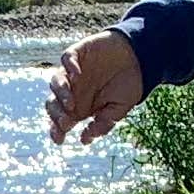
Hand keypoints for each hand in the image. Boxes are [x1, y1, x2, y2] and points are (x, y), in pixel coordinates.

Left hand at [45, 29, 144, 145]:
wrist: (140, 59)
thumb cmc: (127, 86)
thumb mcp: (119, 109)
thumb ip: (103, 123)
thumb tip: (85, 140)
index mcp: (78, 107)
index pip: (60, 120)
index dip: (56, 130)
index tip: (60, 139)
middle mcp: (72, 90)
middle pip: (53, 103)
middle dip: (56, 114)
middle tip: (66, 122)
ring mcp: (73, 72)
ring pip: (56, 81)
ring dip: (60, 93)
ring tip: (69, 103)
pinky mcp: (79, 53)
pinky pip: (67, 58)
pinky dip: (69, 66)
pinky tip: (77, 75)